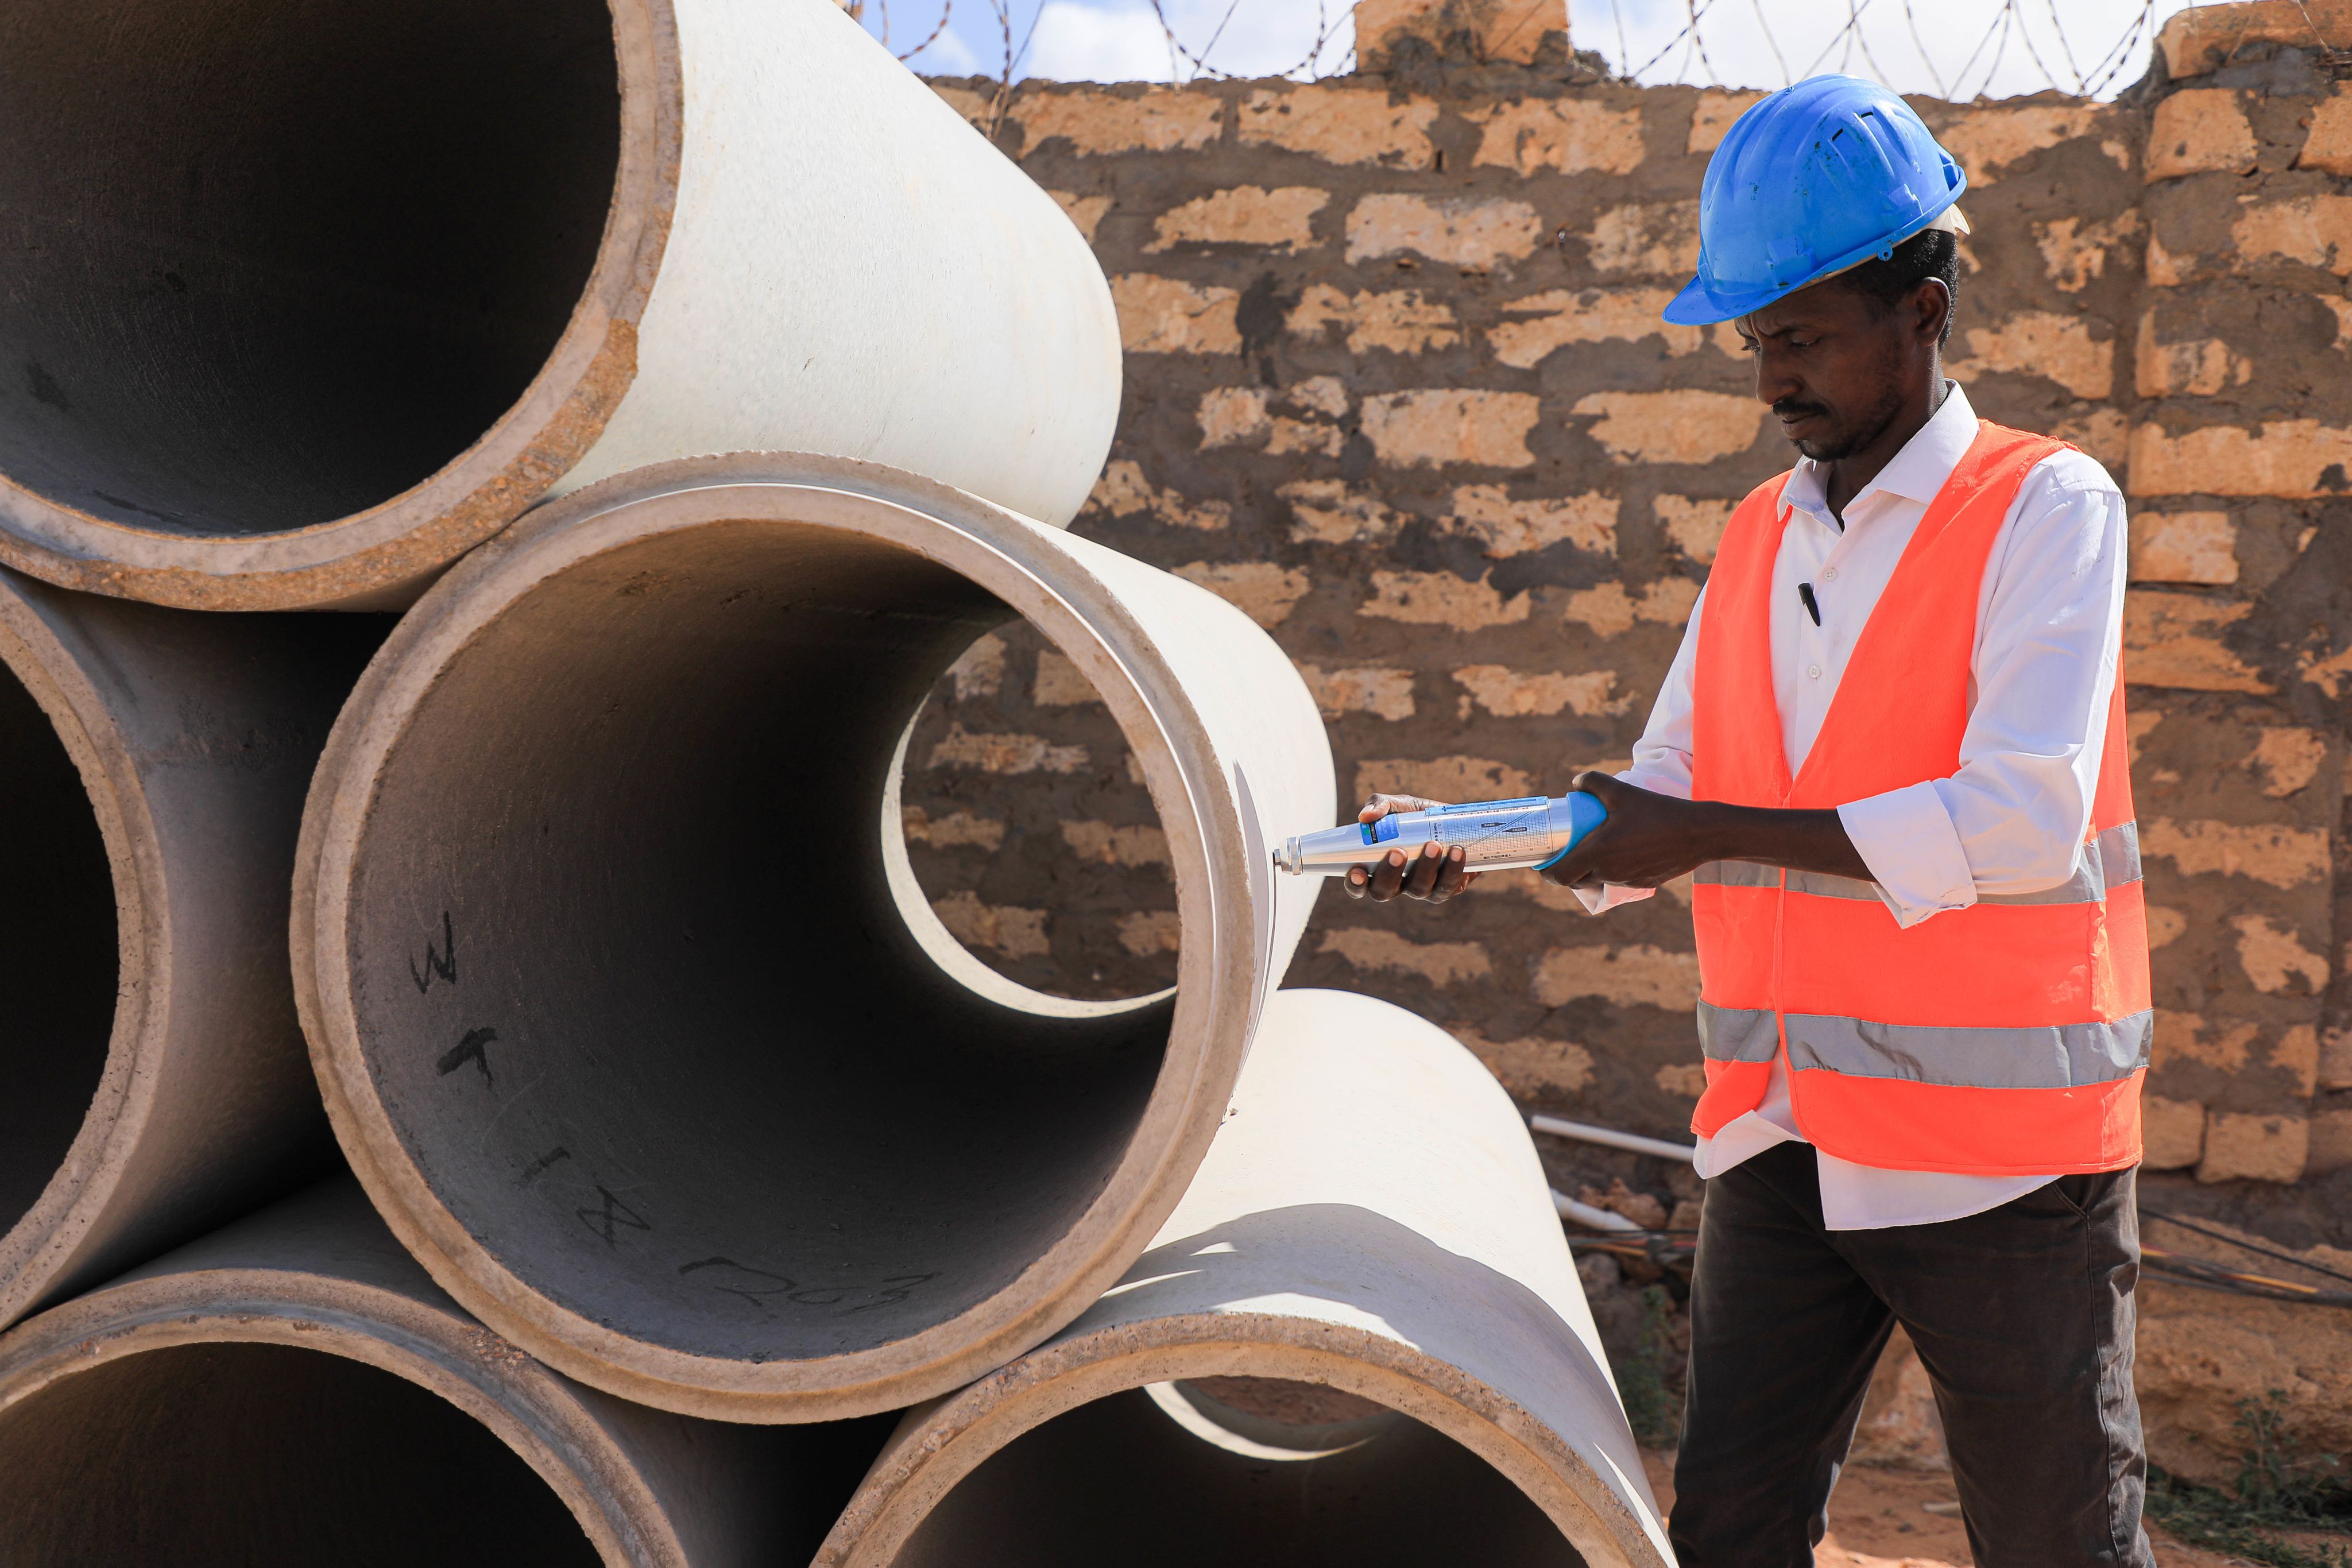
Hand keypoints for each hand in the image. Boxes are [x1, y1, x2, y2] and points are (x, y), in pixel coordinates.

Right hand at [1342, 794, 1479, 903]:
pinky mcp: (1448, 888)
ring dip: (1426, 868)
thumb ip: (1380, 805)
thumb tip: (1366, 816)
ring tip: (1434, 845)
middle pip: (1384, 892)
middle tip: (1398, 852)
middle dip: (1390, 874)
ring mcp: (1422, 889)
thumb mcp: (1398, 805)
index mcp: (1377, 867)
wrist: (1457, 821)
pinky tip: (1457, 851)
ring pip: (1419, 890)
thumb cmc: (1419, 816)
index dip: (1354, 884)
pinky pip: (1448, 887)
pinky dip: (1453, 870)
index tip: (1357, 871)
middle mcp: (1397, 884)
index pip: (1359, 885)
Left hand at [1540, 772, 1715, 890]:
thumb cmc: (1658, 811)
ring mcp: (1626, 882)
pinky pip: (1618, 881)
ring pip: (1597, 880)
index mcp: (1599, 853)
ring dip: (1589, 870)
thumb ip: (1594, 782)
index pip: (1560, 876)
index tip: (1544, 862)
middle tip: (1566, 851)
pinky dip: (1612, 870)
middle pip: (1575, 880)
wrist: (1699, 833)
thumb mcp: (1623, 791)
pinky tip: (1621, 852)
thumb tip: (1575, 783)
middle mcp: (1609, 872)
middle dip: (1566, 869)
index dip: (1547, 872)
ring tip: (1593, 848)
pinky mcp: (1643, 884)